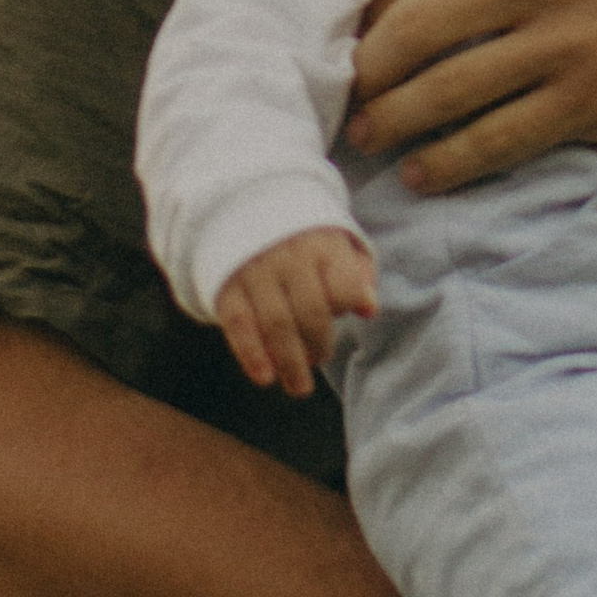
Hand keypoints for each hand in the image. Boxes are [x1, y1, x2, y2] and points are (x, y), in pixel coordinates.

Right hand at [215, 228, 378, 397]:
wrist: (244, 210)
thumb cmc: (304, 240)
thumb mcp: (336, 241)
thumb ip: (357, 273)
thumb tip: (368, 308)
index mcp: (321, 245)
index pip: (343, 284)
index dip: (350, 302)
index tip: (355, 313)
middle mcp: (288, 257)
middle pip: (310, 312)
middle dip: (320, 345)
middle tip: (320, 357)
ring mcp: (256, 272)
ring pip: (275, 324)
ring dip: (290, 362)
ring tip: (300, 386)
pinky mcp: (227, 287)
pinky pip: (239, 325)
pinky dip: (252, 354)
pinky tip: (265, 377)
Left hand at [345, 0, 596, 193]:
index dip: (381, 6)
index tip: (363, 32)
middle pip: (417, 29)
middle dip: (370, 70)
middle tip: (349, 93)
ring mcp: (562, 41)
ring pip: (446, 89)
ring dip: (395, 121)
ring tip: (372, 137)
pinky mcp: (587, 101)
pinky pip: (495, 138)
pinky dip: (450, 161)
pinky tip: (428, 173)